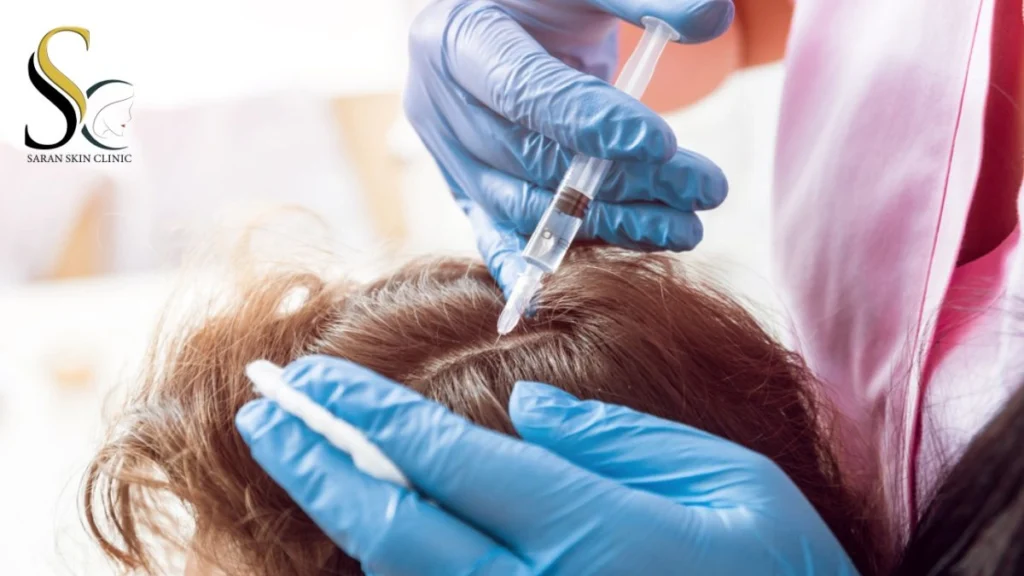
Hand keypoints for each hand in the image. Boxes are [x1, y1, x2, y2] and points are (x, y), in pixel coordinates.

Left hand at [236, 355, 857, 574]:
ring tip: (295, 453)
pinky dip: (386, 564)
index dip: (372, 415)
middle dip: (317, 465)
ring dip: (337, 512)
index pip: (451, 461)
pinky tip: (366, 522)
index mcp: (593, 532)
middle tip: (261, 411)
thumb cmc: (781, 568)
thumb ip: (619, 439)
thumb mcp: (727, 480)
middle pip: (394, 529)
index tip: (314, 378)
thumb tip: (527, 405)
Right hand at [404, 0, 732, 294]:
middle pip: (532, 159)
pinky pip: (497, 234)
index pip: (524, 90)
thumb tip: (710, 19)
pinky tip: (565, 296)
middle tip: (703, 189)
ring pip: (524, 207)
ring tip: (685, 228)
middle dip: (622, 182)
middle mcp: (439, 105)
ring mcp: (448, 156)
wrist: (504, 17)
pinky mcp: (465, 190)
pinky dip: (531, 265)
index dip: (589, 122)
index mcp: (456, 38)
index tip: (661, 144)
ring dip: (608, 224)